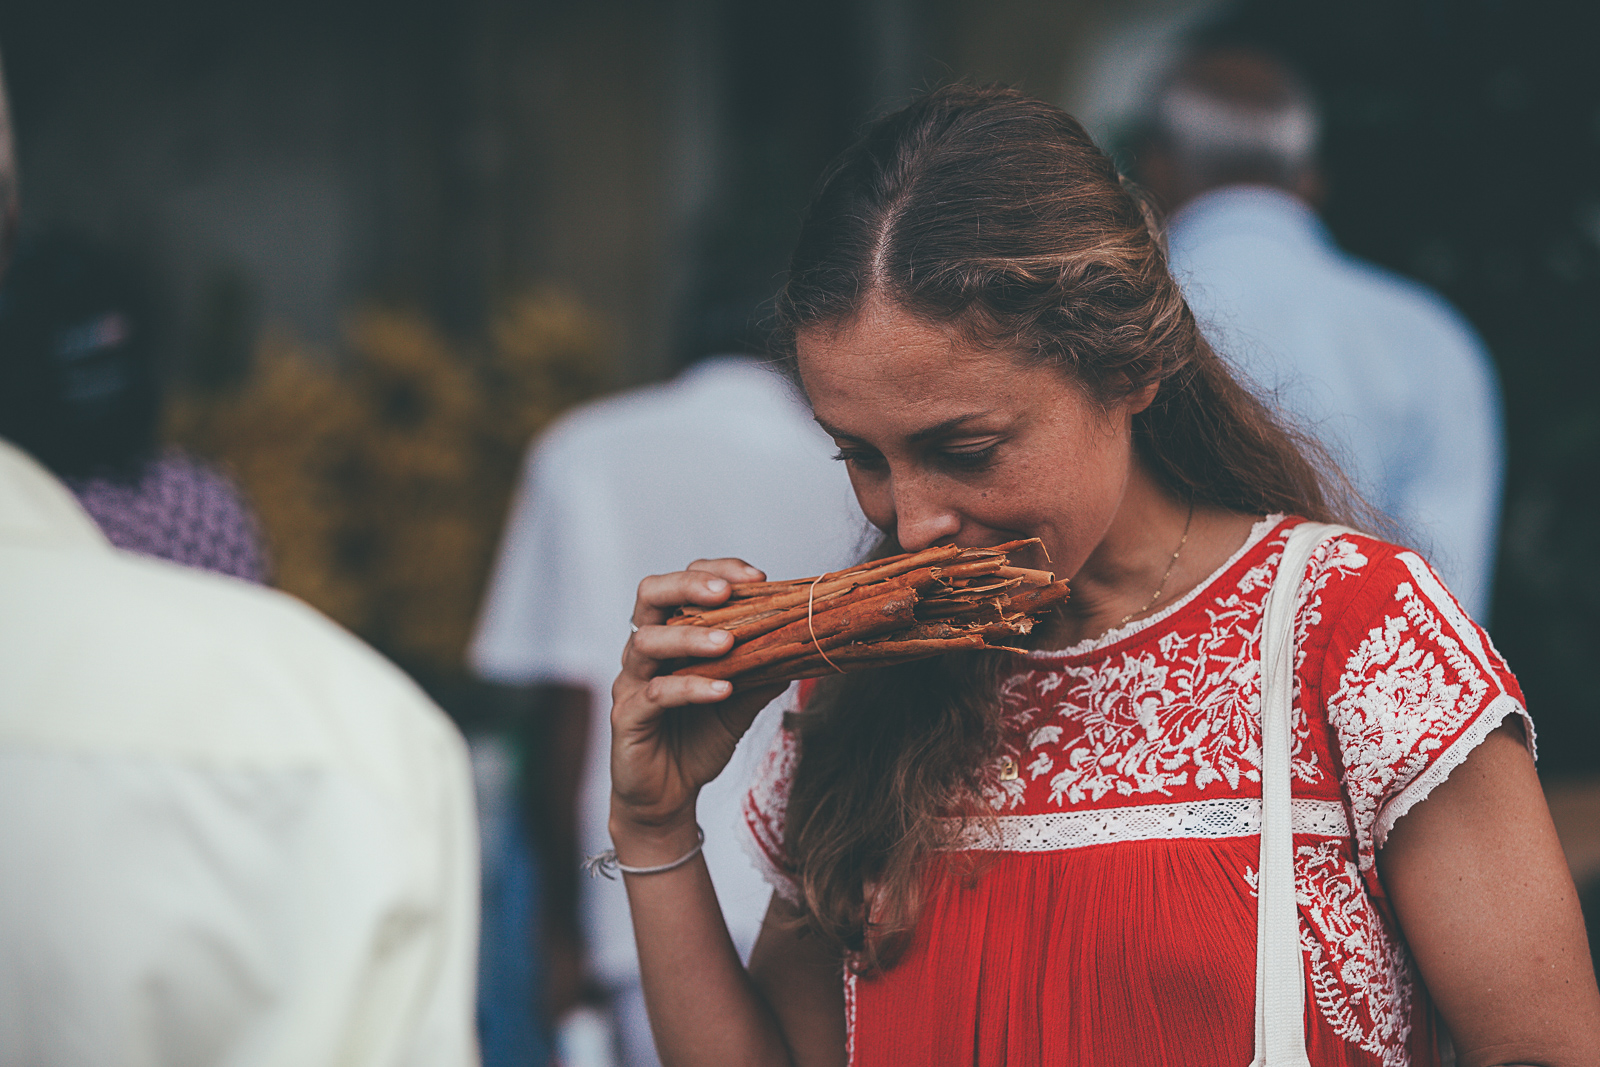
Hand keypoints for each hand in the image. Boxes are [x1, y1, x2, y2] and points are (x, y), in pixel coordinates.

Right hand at [609, 559, 785, 853]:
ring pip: (647, 642)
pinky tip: (721, 689)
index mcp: (669, 634)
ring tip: (728, 643)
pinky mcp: (627, 718)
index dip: (716, 572)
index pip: (683, 584)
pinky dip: (689, 688)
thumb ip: (761, 672)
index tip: (757, 578)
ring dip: (690, 637)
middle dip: (689, 586)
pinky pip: (654, 695)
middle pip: (650, 595)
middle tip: (726, 593)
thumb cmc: (698, 740)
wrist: (668, 797)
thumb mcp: (740, 702)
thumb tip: (800, 645)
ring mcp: (630, 682)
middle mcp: (644, 650)